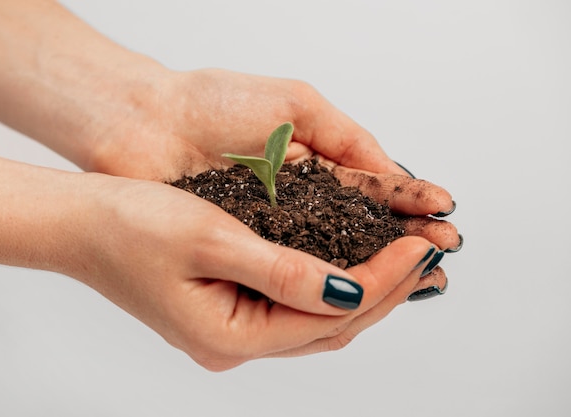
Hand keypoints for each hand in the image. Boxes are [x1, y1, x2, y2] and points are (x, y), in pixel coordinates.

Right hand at [77, 175, 445, 369]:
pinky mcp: (229, 307)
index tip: (420, 247)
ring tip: (406, 261)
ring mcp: (232, 329)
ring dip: (364, 289)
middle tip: (428, 255)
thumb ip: (282, 270)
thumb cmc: (130, 226)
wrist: (79, 225)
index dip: (382, 281)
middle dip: (385, 291)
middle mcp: (235, 342)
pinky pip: (294, 305)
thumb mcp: (211, 238)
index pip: (329, 313)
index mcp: (229, 335)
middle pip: (330, 324)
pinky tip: (354, 263)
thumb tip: (350, 291)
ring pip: (316, 317)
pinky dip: (331, 284)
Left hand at [88, 68, 461, 251]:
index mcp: (314, 163)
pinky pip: (290, 272)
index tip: (444, 217)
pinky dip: (323, 280)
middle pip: (359, 230)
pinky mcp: (243, 252)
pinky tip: (354, 288)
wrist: (143, 123)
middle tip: (442, 256)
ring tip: (415, 277)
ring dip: (372, 267)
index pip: (372, 191)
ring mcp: (272, 230)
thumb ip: (346, 138)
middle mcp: (298, 203)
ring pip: (330, 257)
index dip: (408, 205)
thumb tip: (395, 173)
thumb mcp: (294, 105)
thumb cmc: (212, 102)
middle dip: (401, 243)